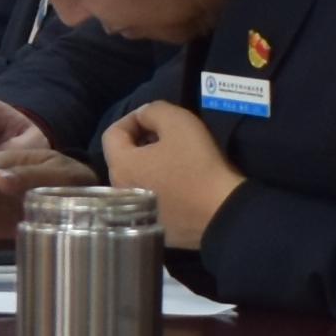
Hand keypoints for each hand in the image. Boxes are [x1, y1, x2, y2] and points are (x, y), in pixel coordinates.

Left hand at [100, 101, 243, 250]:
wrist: (222, 214)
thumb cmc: (197, 164)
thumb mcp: (178, 122)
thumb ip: (154, 111)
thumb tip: (144, 116)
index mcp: (120, 166)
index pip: (112, 133)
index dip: (133, 118)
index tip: (156, 117)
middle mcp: (120, 190)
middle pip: (123, 156)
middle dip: (141, 140)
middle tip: (167, 135)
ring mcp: (136, 211)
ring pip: (136, 176)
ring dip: (150, 162)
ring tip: (175, 156)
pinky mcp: (153, 224)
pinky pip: (149, 196)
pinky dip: (159, 183)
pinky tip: (180, 181)